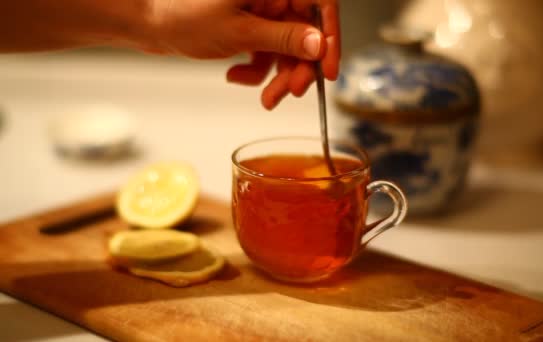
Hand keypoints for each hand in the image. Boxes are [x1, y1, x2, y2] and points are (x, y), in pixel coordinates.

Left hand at [149, 0, 339, 109]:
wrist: (149, 25)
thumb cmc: (183, 16)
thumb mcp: (240, 32)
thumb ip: (284, 38)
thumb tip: (319, 44)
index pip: (320, 3)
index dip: (330, 37)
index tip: (327, 70)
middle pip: (306, 32)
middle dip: (299, 66)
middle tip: (291, 92)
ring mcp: (262, 11)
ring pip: (289, 47)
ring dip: (279, 76)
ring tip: (266, 98)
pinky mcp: (251, 27)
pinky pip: (269, 52)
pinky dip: (258, 70)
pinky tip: (237, 76)